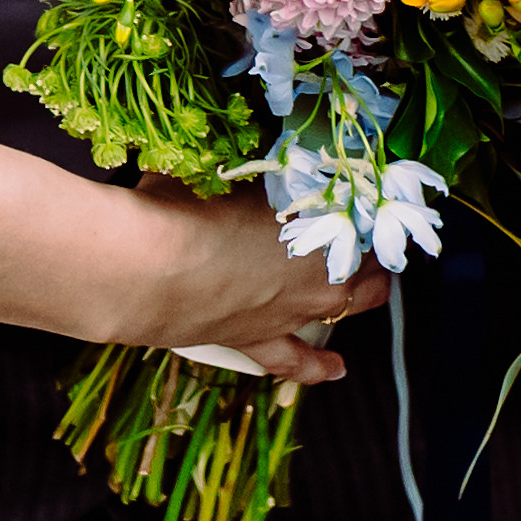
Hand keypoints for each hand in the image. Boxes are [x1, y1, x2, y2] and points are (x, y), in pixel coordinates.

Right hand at [137, 181, 382, 382]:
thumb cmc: (184, 207)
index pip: (363, 208)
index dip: (363, 198)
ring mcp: (295, 310)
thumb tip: (246, 152)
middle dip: (372, 245)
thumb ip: (246, 163)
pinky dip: (320, 366)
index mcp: (319, 219)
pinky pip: (299, 361)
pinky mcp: (262, 341)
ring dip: (360, 291)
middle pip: (368, 257)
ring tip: (364, 282)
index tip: (357, 187)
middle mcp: (319, 270)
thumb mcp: (223, 169)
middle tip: (366, 230)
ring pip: (350, 306)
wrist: (147, 268)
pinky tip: (336, 368)